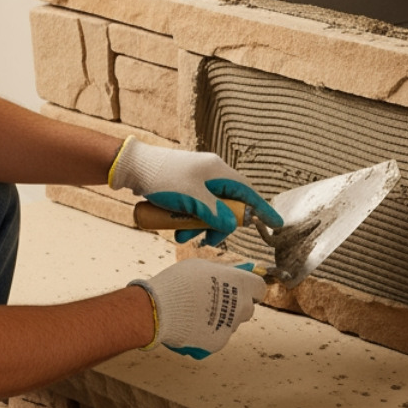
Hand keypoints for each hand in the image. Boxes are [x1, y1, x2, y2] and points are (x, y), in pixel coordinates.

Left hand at [109, 138, 281, 246]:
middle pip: (228, 206)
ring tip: (181, 236)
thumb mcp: (192, 199)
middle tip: (205, 240)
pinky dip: (188, 220)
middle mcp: (212, 175)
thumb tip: (232, 225)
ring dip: (199, 226)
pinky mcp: (184, 187)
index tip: (276, 224)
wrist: (132, 167)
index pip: (249, 194)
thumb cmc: (162, 178)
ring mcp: (197, 181)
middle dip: (217, 226)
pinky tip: (175, 227)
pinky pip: (195, 207)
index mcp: (219, 172)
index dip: (262, 210)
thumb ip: (215, 213)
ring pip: (209, 210)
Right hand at [130, 259, 265, 358]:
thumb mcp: (203, 266)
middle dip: (236, 307)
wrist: (160, 309)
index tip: (240, 290)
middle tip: (216, 303)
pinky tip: (192, 326)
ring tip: (197, 314)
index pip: (259, 288)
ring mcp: (231, 325)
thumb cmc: (179, 282)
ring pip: (232, 324)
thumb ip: (223, 271)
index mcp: (241, 283)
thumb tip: (233, 271)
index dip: (250, 289)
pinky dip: (209, 334)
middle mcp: (241, 305)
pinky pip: (218, 337)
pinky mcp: (219, 342)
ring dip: (222, 320)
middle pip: (248, 308)